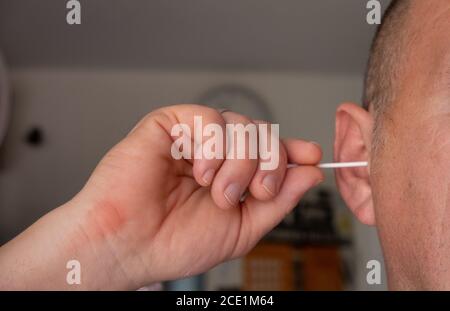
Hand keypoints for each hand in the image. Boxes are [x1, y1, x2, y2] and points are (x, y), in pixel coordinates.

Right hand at [0, 104, 322, 289]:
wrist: (128, 246)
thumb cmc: (176, 242)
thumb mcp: (242, 228)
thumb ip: (279, 199)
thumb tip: (311, 172)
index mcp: (230, 176)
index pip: (268, 151)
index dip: (292, 151)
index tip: (311, 156)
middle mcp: (215, 154)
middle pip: (262, 134)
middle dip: (268, 165)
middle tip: (254, 193)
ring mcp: (193, 139)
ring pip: (241, 125)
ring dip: (239, 162)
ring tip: (218, 191)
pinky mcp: (169, 125)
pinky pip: (208, 117)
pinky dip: (213, 146)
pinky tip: (200, 171)